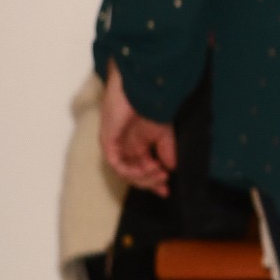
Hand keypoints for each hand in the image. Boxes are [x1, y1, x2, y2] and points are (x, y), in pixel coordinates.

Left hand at [99, 65, 176, 195]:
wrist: (140, 88)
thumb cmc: (150, 105)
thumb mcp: (164, 132)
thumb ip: (167, 151)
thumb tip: (172, 169)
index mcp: (137, 145)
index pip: (143, 170)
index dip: (154, 183)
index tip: (167, 191)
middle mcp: (125, 148)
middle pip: (134, 175)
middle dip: (150, 182)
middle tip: (164, 183)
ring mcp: (115, 146)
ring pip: (125, 173)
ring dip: (143, 178)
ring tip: (159, 174)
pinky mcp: (108, 142)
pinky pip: (117, 165)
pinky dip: (132, 171)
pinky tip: (147, 169)